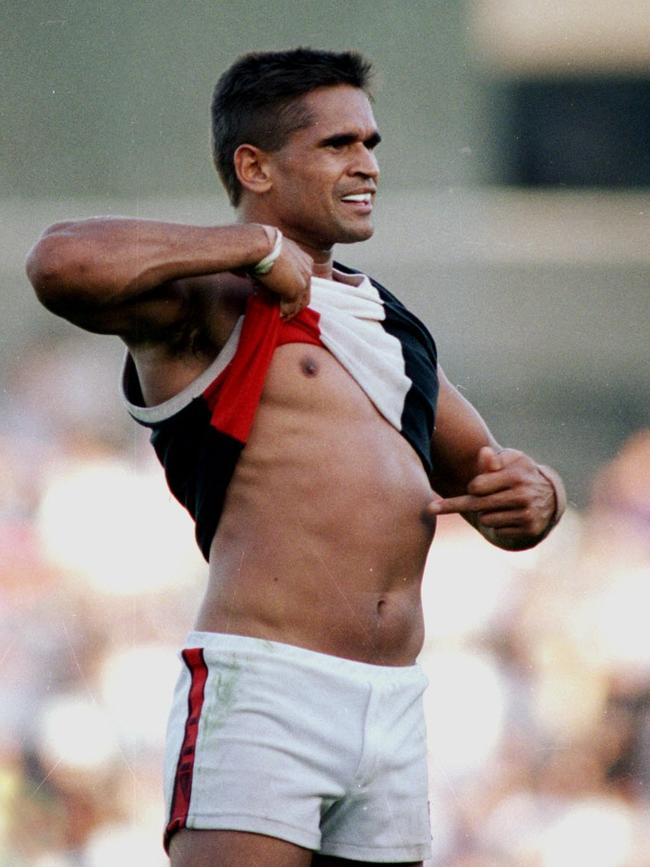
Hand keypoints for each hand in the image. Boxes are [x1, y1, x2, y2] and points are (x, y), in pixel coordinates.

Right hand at [255, 235, 312, 319]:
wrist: (260, 244)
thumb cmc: (260, 246)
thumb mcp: (272, 257)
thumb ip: (275, 271)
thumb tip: (266, 286)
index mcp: (303, 258)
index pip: (303, 280)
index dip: (296, 291)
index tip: (287, 299)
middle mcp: (307, 268)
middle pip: (305, 293)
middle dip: (296, 304)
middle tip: (287, 313)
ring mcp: (304, 279)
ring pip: (300, 302)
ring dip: (291, 311)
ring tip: (283, 317)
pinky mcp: (296, 289)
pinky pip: (292, 307)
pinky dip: (286, 313)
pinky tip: (280, 316)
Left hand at [427, 446, 557, 544]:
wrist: (550, 495)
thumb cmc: (520, 473)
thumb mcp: (511, 460)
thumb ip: (494, 460)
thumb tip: (483, 452)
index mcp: (515, 476)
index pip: (477, 487)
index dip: (472, 487)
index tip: (468, 488)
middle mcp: (522, 496)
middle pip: (476, 505)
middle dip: (453, 505)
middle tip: (430, 508)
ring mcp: (527, 514)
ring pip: (486, 519)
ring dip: (486, 513)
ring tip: (499, 504)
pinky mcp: (529, 529)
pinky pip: (498, 530)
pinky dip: (498, 524)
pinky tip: (509, 516)